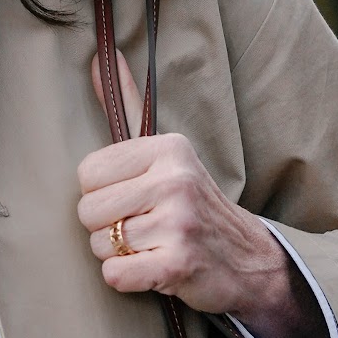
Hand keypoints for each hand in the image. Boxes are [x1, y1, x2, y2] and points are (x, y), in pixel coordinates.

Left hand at [77, 51, 325, 337]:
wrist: (250, 260)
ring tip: (154, 246)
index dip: (103, 194)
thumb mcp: (168, 152)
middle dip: (107, 228)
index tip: (135, 198)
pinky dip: (128, 280)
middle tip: (144, 227)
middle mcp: (175, 180)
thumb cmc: (194, 204)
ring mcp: (179, 222)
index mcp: (168, 148)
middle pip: (87, 211)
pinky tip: (155, 270)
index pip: (87, 173)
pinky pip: (115, 275)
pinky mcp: (178, 263)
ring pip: (99, 246)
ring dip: (120, 255)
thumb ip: (130, 104)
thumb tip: (97, 57)